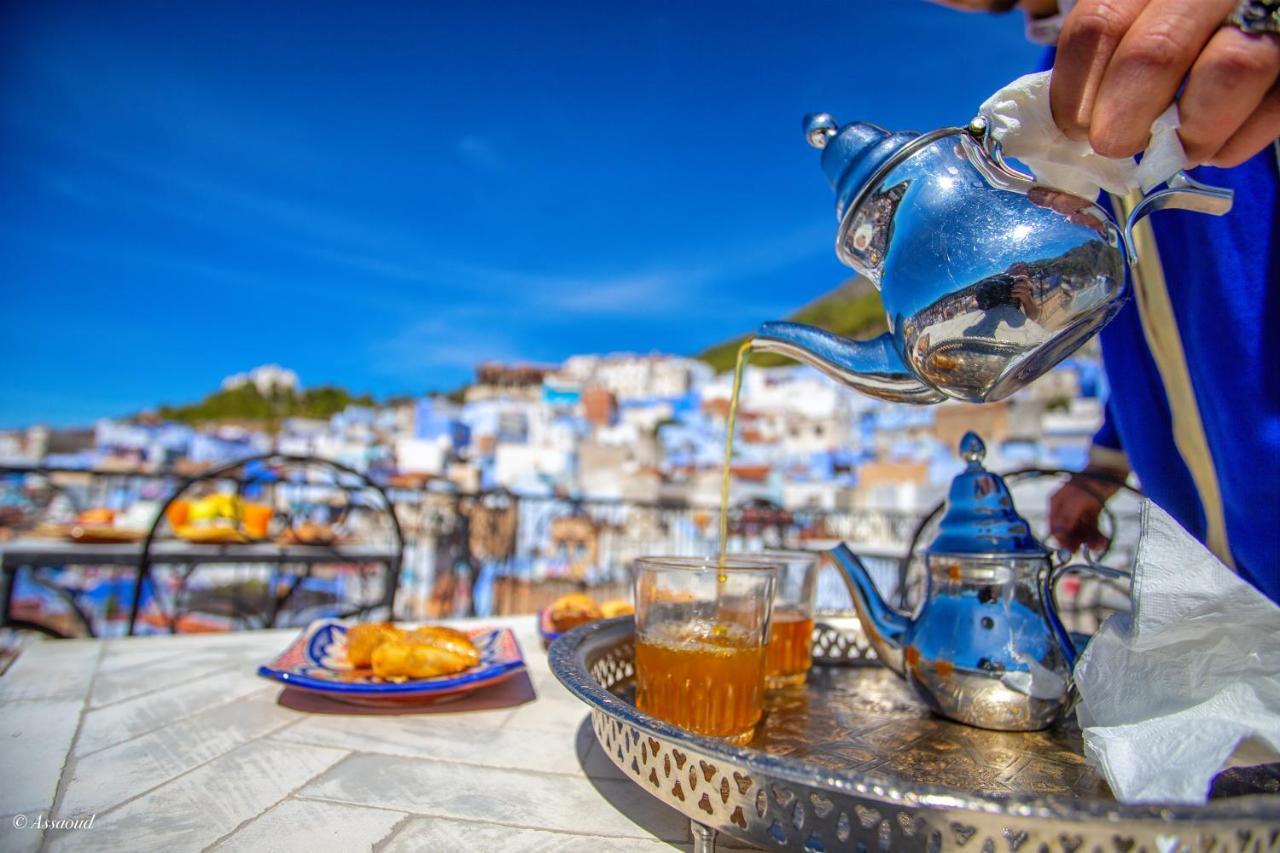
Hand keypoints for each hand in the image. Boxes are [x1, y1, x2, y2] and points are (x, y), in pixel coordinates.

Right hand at [1048, 472, 1122, 552]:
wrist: (1110, 471)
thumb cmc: (1091, 482)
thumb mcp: (1076, 501)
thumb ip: (1066, 518)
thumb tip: (1058, 535)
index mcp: (1056, 504)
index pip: (1054, 527)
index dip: (1061, 540)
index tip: (1070, 550)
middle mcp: (1065, 509)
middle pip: (1068, 532)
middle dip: (1078, 541)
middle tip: (1087, 549)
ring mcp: (1079, 511)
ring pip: (1081, 532)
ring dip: (1090, 540)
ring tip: (1100, 545)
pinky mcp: (1092, 513)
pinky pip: (1092, 529)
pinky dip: (1097, 536)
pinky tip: (1103, 540)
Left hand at [1051, 0, 1279, 166]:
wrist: (1250, 9)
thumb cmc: (1176, 18)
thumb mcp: (1136, 6)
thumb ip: (1100, 41)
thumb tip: (1059, 114)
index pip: (1099, 26)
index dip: (1074, 90)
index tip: (1072, 127)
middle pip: (1154, 52)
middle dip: (1122, 120)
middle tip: (1116, 144)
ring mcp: (1270, 16)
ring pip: (1228, 74)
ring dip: (1188, 134)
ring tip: (1172, 147)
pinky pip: (1274, 108)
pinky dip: (1234, 143)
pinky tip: (1214, 143)